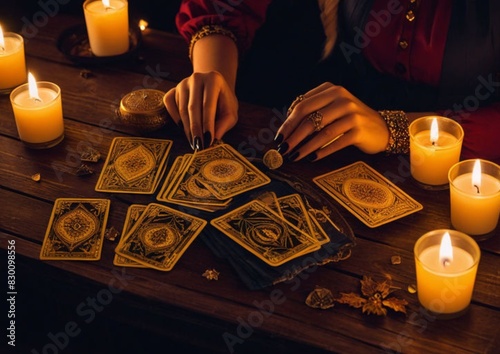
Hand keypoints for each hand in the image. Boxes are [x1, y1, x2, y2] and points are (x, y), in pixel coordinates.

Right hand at [163, 70, 238, 148]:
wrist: (213, 87)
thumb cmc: (223, 102)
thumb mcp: (230, 111)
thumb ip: (225, 123)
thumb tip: (215, 137)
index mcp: (213, 79)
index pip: (208, 105)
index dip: (208, 124)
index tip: (208, 140)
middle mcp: (196, 78)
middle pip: (193, 107)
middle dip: (196, 129)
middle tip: (199, 146)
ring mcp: (182, 83)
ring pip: (182, 108)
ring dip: (187, 128)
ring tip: (193, 142)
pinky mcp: (173, 89)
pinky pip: (169, 104)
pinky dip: (175, 117)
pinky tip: (182, 128)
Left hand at [275, 82, 389, 160]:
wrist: (382, 128)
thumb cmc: (350, 120)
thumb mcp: (332, 108)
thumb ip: (313, 112)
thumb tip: (286, 130)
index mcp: (331, 90)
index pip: (302, 105)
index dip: (288, 123)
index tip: (278, 137)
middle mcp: (342, 98)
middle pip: (309, 117)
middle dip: (292, 135)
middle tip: (282, 149)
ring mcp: (352, 113)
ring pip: (322, 132)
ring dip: (305, 146)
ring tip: (294, 156)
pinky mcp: (359, 130)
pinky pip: (335, 142)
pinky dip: (322, 151)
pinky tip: (311, 158)